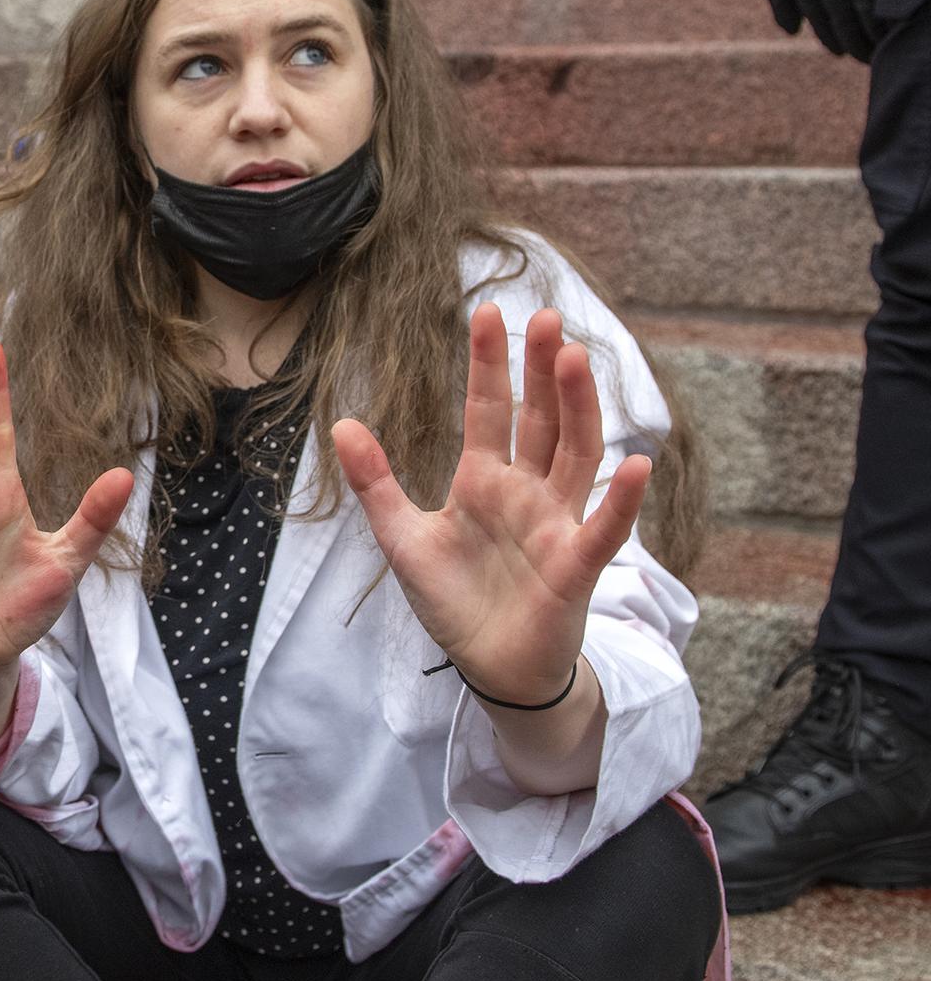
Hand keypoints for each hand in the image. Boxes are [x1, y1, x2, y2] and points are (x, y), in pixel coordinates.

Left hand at [331, 305, 649, 707]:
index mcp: (484, 480)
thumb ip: (376, 482)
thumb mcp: (403, 538)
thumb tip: (342, 423)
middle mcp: (527, 491)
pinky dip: (621, 498)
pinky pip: (604, 528)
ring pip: (575, 455)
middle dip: (541, 370)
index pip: (488, 409)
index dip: (487, 364)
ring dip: (578, 408)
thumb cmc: (454, 601)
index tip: (486, 312)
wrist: (489, 668)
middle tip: (544, 316)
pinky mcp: (576, 566)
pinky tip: (638, 463)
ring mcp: (556, 523)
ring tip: (574, 358)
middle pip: (540, 419)